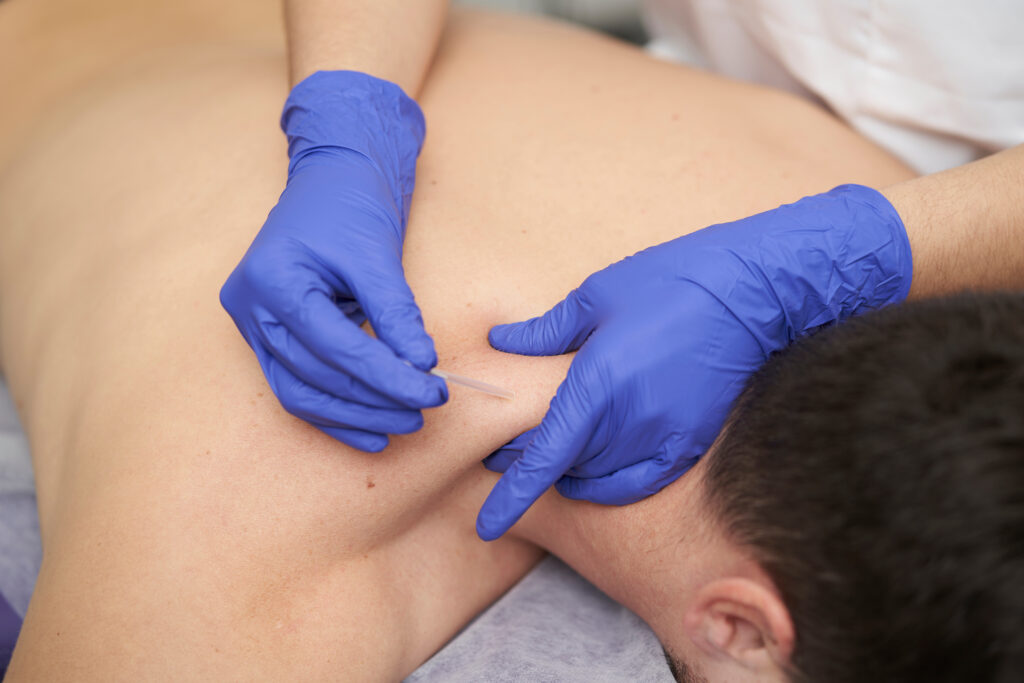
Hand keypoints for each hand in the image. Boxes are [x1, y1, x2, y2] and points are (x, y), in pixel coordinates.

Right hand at [220, 71, 446, 451]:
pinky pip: (298, 386)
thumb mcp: (377, 253)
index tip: (432, 390)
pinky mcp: (268, 336)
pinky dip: (336, 412)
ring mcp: (252, 325)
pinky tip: (373, 432)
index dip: (386, 375)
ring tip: (404, 424)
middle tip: (424, 411)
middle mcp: (250, 307)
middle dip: (373, 400)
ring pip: (301, 391)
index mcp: (271, 279)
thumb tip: (422, 366)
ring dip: (355, 414)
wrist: (331, 176)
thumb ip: (396, 312)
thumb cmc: (350, 203)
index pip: (334, 346)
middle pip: (315, 375)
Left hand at [477, 185, 912, 538]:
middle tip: (511, 443)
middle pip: (568, 465)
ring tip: (557, 446)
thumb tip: (502, 343)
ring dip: (572, 468)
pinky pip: (641, 481)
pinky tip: (596, 471)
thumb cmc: (670, 283)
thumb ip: (546, 332)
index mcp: (599, 382)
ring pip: (601, 475)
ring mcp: (664, 436)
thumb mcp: (596, 296)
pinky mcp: (690, 442)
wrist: (750, 291)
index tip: (488, 524)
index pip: (547, 454)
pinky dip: (613, 483)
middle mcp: (630, 419)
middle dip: (534, 458)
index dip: (514, 492)